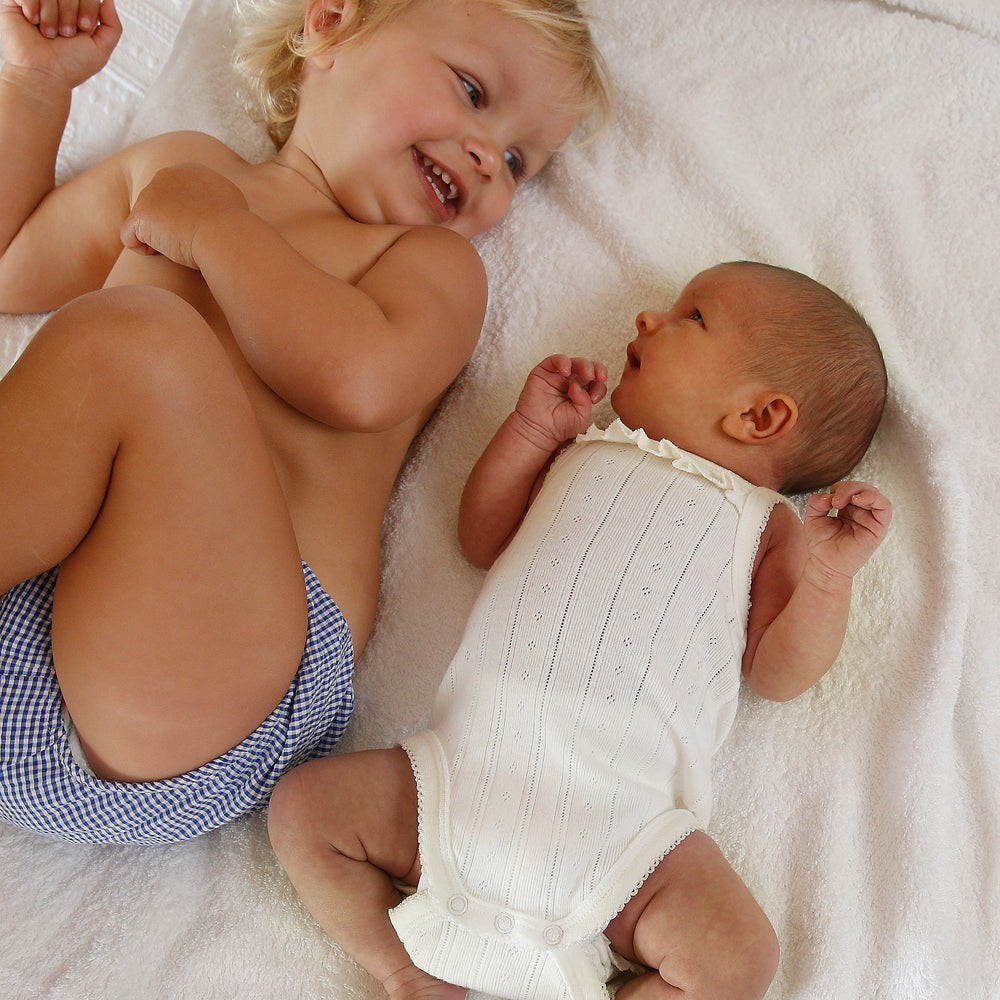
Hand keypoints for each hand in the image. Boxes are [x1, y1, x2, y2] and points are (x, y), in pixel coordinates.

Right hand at [0, 0, 120, 87]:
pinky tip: (32, 22)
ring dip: (51, 15)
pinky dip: (32, 7)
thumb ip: (113, 25)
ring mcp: (35, 1)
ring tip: (48, 34)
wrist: (43, 75)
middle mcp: (56, 3)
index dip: (88, 8)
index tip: (84, 28)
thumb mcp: (101, 49)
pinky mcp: (14, 1)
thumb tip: (108, 0)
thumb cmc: (69, 66)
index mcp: (75, 10)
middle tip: (65, 34)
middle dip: (70, 13)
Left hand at [120, 162, 249, 269]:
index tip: (203, 231)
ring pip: (145, 226)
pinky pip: (130, 239)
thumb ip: (213, 197)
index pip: (175, 198)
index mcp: (188, 171)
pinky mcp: (140, 215)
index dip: (186, 219)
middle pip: (157, 211)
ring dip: (159, 241)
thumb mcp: (229, 201)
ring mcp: (149, 194)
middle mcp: (165, 175)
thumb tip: (211, 204)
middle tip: (192, 241)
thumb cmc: (234, 226)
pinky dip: (145, 251)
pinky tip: (168, 252)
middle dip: (169, 228)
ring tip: (183, 246)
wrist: (226, 235)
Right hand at [513, 354, 607, 449]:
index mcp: (582, 392)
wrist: (538, 431)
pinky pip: (555, 360)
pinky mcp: (544, 371)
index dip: (599, 386)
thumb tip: (577, 386)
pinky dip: (563, 362)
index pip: (596, 382)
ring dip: (584, 365)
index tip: (595, 398)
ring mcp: (557, 376)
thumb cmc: (558, 427)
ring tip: (587, 374)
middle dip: (595, 370)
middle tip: (598, 377)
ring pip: (573, 362)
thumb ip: (585, 402)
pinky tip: (566, 371)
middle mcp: (570, 381)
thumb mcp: (581, 417)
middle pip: (587, 368)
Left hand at [803, 481, 891, 584]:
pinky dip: (874, 498)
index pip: (849, 488)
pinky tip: (858, 499)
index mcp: (848, 508)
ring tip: (842, 500)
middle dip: (848, 487)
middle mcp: (861, 512)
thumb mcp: (812, 518)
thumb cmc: (821, 543)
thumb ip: (816, 502)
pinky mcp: (878, 528)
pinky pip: (885, 507)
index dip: (839, 488)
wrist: (826, 565)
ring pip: (874, 494)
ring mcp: (871, 519)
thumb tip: (829, 495)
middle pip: (862, 488)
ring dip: (859, 490)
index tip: (827, 500)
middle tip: (835, 500)